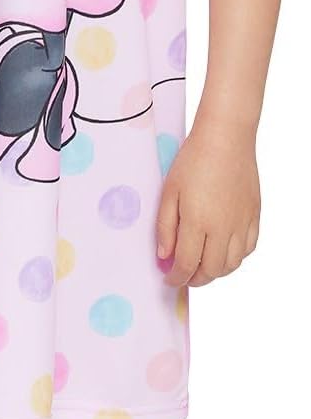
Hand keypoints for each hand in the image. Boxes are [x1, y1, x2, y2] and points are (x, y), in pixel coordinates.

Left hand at [156, 119, 260, 287]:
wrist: (225, 138)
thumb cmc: (193, 160)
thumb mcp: (169, 192)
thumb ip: (165, 227)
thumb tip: (165, 256)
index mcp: (197, 222)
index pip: (186, 264)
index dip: (176, 278)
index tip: (169, 280)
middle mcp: (223, 228)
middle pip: (211, 271)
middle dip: (195, 279)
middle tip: (184, 275)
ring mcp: (241, 222)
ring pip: (231, 265)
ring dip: (215, 271)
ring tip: (202, 265)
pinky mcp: (254, 215)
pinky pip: (248, 249)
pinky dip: (235, 257)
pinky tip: (223, 251)